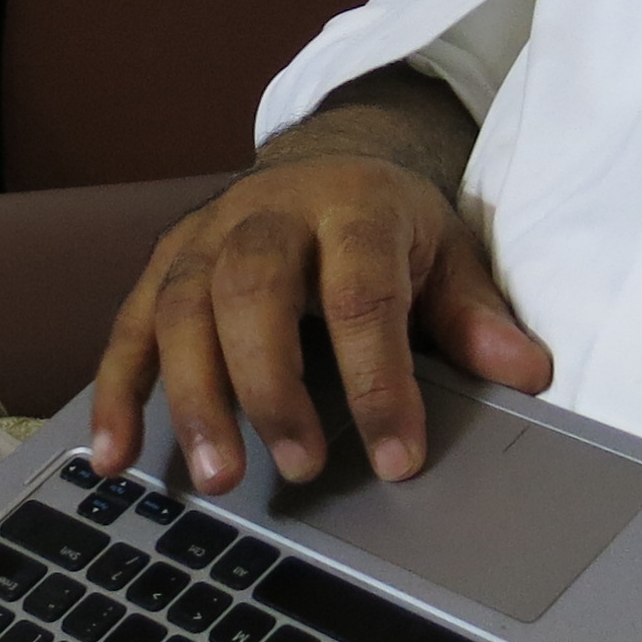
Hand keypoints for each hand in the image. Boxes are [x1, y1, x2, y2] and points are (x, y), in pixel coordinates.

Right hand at [92, 72, 553, 493]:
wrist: (323, 161)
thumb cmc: (388, 225)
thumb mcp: (446, 253)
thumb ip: (477, 315)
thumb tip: (527, 372)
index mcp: (352, 207)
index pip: (362, 294)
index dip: (380, 380)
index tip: (398, 459)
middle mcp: (267, 214)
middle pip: (251, 290)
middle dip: (270, 384)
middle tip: (298, 468)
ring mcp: (205, 237)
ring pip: (181, 309)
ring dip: (193, 398)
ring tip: (216, 479)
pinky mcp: (163, 267)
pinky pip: (128, 329)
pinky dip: (116, 396)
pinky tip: (114, 458)